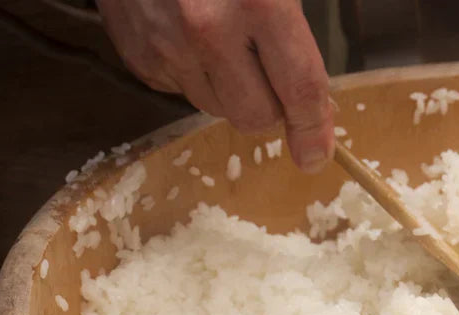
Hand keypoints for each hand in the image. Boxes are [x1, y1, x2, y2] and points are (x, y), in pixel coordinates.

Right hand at [98, 0, 333, 172]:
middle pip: (256, 117)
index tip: (317, 155)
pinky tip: (189, 39)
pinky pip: (182, 93)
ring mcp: (167, 46)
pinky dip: (194, 76)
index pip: (299, 90)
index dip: (314, 130)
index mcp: (259, 3)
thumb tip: (319, 106)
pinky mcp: (139, 57)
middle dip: (271, 109)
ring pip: (217, 109)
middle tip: (269, 77)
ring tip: (223, 44)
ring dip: (230, 91)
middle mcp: (209, 30)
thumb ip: (295, 37)